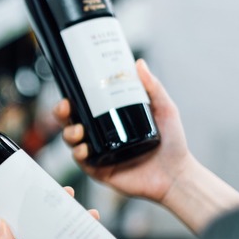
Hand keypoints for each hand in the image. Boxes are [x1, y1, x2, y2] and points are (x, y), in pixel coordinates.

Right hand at [55, 59, 188, 202]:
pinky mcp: (99, 170)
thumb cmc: (172, 144)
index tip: (69, 92)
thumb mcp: (164, 109)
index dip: (71, 99)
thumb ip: (153, 87)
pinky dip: (78, 154)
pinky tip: (84, 149)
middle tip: (66, 108)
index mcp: (111, 120)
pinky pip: (81, 161)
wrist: (177, 175)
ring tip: (79, 130)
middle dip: (61, 114)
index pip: (84, 107)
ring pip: (71, 141)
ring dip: (68, 133)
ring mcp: (99, 153)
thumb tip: (139, 63)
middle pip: (71, 122)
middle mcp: (101, 135)